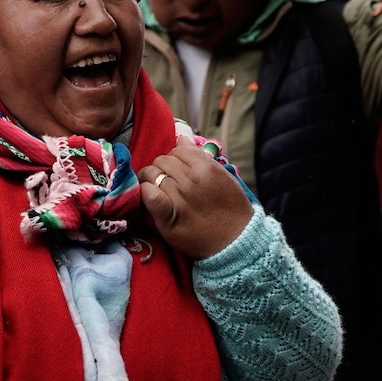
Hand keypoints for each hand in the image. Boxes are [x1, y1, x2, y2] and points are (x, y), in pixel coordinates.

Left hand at [139, 143, 253, 259]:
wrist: (236, 243)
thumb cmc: (231, 209)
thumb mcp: (223, 177)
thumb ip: (200, 156)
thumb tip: (180, 137)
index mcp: (206, 167)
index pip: (178, 149)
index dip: (175, 158)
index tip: (178, 170)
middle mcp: (191, 180)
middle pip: (162, 161)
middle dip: (161, 168)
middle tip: (166, 182)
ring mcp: (179, 198)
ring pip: (151, 174)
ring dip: (150, 180)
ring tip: (157, 190)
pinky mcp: (168, 218)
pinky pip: (149, 195)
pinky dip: (145, 193)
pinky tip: (148, 197)